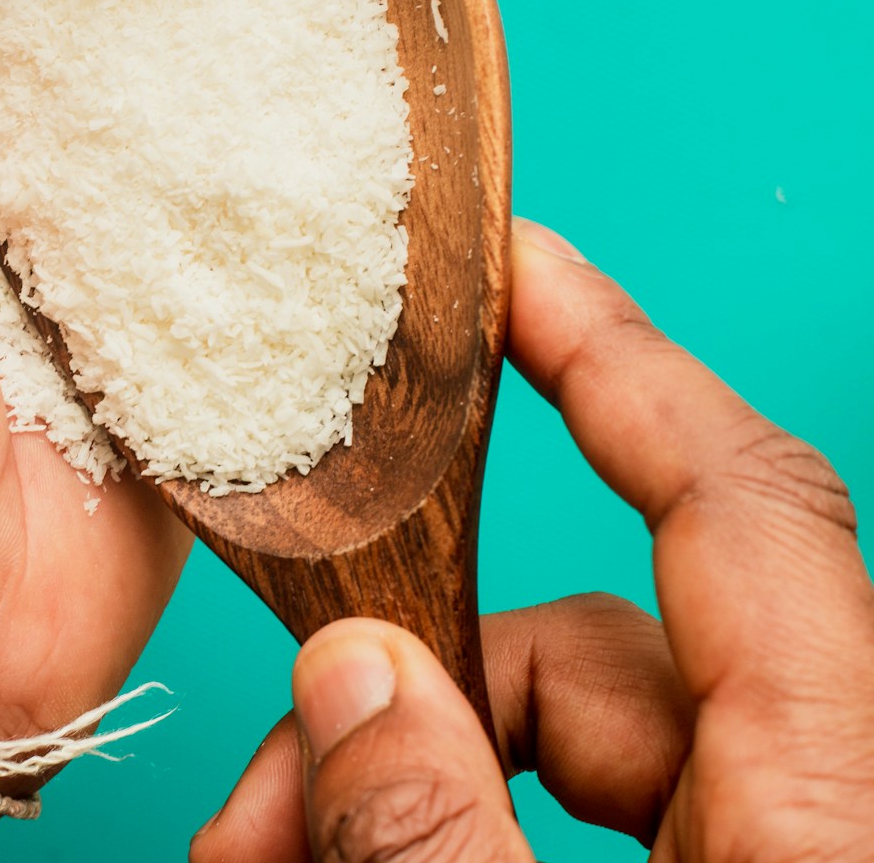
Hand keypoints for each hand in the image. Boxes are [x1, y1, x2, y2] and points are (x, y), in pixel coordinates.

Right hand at [191, 219, 873, 862]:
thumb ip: (438, 829)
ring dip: (396, 786)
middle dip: (398, 694)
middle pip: (591, 647)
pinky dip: (451, 831)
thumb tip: (353, 676)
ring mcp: (771, 851)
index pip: (737, 502)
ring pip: (565, 738)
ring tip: (263, 859)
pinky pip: (578, 820)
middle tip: (254, 814)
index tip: (509, 266)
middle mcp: (817, 803)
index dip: (617, 359)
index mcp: (834, 800)